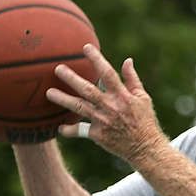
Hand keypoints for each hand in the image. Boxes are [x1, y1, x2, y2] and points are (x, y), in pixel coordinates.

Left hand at [45, 44, 166, 164]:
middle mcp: (111, 107)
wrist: (145, 148)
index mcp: (123, 96)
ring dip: (63, 100)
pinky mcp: (98, 135)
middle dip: (72, 78)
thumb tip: (127, 60)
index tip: (86, 47)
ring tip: (49, 93)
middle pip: (88, 90)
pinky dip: (69, 130)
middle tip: (58, 69)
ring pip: (79, 107)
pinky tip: (60, 128)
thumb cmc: (145, 121)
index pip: (108, 74)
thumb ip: (132, 79)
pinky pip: (80, 131)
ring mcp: (103, 121)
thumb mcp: (143, 98)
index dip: (97, 59)